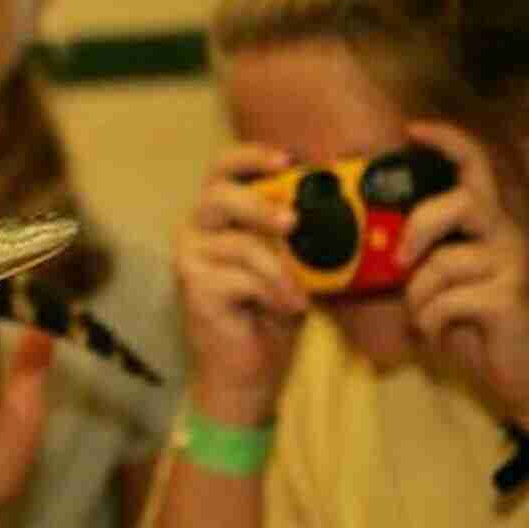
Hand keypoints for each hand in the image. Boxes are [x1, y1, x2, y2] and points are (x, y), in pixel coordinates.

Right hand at [175, 144, 308, 423]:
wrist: (248, 371)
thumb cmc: (269, 313)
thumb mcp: (292, 263)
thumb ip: (296, 233)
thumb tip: (338, 203)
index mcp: (217, 216)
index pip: (222, 168)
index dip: (251, 156)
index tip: (288, 158)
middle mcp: (195, 231)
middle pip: (220, 194)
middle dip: (261, 204)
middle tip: (293, 222)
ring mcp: (191, 260)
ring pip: (240, 244)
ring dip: (280, 269)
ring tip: (301, 292)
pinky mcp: (196, 290)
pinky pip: (243, 278)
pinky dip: (275, 292)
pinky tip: (289, 308)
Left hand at [400, 122, 528, 427]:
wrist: (522, 373)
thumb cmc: (472, 320)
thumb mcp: (437, 281)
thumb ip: (411, 254)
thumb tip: (355, 239)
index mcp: (489, 221)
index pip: (476, 164)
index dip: (447, 140)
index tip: (411, 128)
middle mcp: (507, 232)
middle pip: (465, 200)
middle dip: (422, 225)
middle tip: (400, 257)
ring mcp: (511, 264)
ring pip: (443, 263)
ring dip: (418, 297)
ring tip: (425, 316)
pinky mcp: (509, 297)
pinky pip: (445, 302)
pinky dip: (429, 324)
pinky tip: (439, 335)